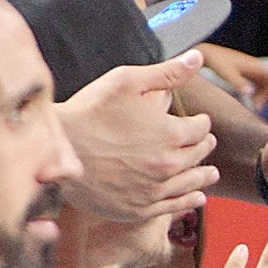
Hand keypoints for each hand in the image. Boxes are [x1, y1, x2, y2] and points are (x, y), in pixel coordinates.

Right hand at [57, 50, 218, 222]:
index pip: (200, 129)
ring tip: (210, 174)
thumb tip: (196, 59)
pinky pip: (173, 207)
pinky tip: (195, 198)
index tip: (199, 121)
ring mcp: (154, 190)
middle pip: (198, 156)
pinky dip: (188, 201)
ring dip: (203, 176)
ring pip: (191, 184)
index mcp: (170, 133)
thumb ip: (166, 73)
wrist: (58, 150)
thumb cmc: (89, 112)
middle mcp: (168, 165)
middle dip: (203, 146)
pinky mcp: (138, 209)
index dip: (201, 122)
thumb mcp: (126, 81)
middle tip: (205, 143)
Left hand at [200, 43, 267, 109]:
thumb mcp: (227, 72)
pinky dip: (258, 95)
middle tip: (257, 107)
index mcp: (255, 65)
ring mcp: (253, 71)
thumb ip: (238, 82)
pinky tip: (249, 102)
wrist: (207, 54)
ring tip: (253, 107)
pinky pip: (259, 87)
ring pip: (266, 86)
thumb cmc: (217, 61)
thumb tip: (249, 92)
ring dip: (264, 97)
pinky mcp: (248, 76)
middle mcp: (257, 67)